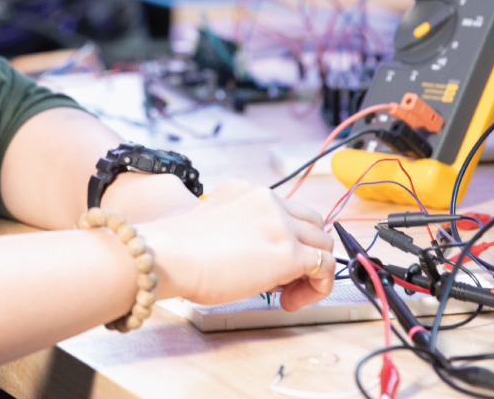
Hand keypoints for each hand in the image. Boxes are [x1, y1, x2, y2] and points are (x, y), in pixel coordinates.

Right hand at [138, 180, 334, 310]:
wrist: (168, 255)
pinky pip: (325, 267)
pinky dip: (318, 287)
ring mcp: (282, 226)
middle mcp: (269, 201)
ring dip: (313, 272)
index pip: (289, 212)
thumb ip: (241, 232)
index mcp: (249, 192)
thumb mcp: (214, 225)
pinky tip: (290, 300)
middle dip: (306, 254)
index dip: (289, 240)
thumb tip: (257, 260)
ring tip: (287, 294)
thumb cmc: (177, 251)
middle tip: (284, 282)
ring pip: (324, 244)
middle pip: (313, 225)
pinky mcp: (289, 253)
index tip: (273, 264)